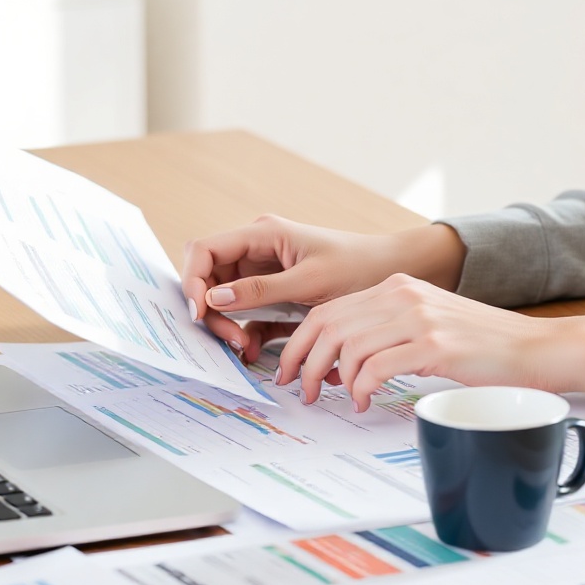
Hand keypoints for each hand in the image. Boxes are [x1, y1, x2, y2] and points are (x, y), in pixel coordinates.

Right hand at [180, 214, 463, 360]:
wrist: (392, 274)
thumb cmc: (357, 267)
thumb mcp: (310, 280)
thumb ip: (261, 289)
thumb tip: (212, 298)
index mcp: (262, 234)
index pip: (205, 250)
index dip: (192, 280)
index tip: (199, 313)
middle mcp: (257, 250)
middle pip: (208, 277)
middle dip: (208, 309)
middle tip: (227, 338)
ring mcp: (263, 274)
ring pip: (222, 300)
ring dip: (225, 325)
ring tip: (242, 348)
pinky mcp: (273, 297)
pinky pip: (244, 315)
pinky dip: (243, 332)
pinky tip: (251, 350)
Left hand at [276, 276, 549, 406]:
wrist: (536, 348)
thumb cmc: (487, 344)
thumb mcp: (431, 321)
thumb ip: (391, 329)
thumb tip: (347, 359)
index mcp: (400, 286)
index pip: (331, 307)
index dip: (301, 340)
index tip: (291, 367)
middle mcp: (404, 295)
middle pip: (329, 323)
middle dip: (303, 360)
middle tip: (300, 388)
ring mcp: (419, 318)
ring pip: (347, 345)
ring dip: (329, 377)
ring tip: (334, 398)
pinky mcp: (433, 345)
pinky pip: (375, 367)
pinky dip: (360, 388)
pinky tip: (363, 400)